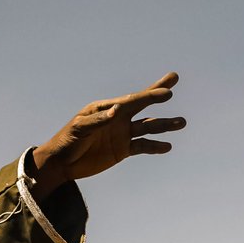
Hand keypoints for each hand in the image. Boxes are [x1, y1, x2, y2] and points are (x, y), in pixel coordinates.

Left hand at [30, 72, 184, 190]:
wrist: (61, 163)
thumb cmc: (67, 141)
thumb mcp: (80, 129)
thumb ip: (99, 120)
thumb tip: (117, 111)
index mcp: (107, 108)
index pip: (131, 100)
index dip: (149, 95)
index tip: (167, 90)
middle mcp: (117, 118)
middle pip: (142, 104)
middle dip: (158, 93)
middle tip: (174, 79)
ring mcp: (121, 133)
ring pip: (148, 127)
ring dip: (165, 125)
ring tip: (182, 122)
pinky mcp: (123, 150)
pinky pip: (143, 147)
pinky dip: (155, 146)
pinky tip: (167, 146)